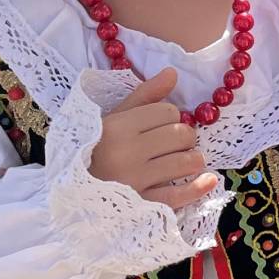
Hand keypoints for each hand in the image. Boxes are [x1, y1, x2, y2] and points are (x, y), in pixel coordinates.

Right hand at [89, 68, 217, 207]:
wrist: (70, 190)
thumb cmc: (96, 149)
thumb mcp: (113, 118)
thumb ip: (144, 95)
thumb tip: (172, 73)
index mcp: (117, 127)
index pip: (168, 111)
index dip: (170, 116)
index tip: (159, 126)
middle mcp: (126, 152)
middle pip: (181, 135)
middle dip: (183, 137)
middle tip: (173, 144)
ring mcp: (135, 180)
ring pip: (186, 162)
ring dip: (192, 160)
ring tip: (184, 161)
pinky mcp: (141, 205)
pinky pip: (179, 196)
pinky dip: (198, 188)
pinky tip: (208, 180)